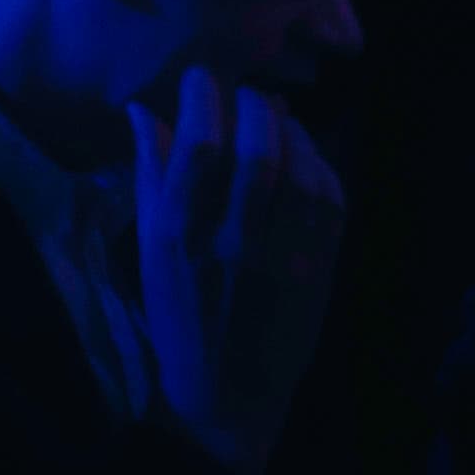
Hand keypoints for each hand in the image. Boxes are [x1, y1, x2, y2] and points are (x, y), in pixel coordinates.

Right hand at [127, 75, 350, 474]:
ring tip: (275, 118)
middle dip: (253, 105)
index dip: (202, 98)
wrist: (229, 394)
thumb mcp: (150, 248)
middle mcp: (234, 243)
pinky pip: (332, 202)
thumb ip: (151, 176)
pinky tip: (304, 155)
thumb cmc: (178, 314)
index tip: (201, 80)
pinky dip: (321, 164)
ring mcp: (285, 259)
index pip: (196, 147)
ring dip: (291, 131)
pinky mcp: (321, 272)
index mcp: (179, 236)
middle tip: (245, 95)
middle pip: (256, 152)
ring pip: (301, 171)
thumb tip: (143, 109)